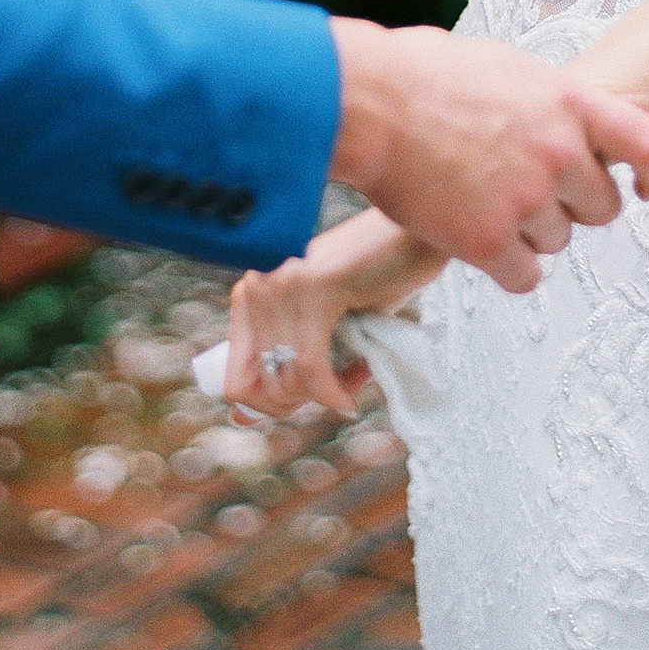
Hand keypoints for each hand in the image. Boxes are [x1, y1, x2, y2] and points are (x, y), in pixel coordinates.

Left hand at [224, 210, 431, 419]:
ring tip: (355, 376)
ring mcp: (283, 284)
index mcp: (253, 293)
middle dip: (299, 404)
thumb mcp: (323, 321)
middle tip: (334, 390)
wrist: (414, 231)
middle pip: (256, 390)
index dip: (267, 407)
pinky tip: (351, 393)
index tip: (305, 403)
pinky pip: (312, 366)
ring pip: (287, 380)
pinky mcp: (315, 287)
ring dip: (325, 395)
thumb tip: (243, 418)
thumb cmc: (374, 277)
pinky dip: (333, 393)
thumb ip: (288, 357)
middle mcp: (258, 287)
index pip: (234, 379)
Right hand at [328, 19, 648, 292]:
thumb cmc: (419, 73)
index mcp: (566, 101)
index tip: (644, 188)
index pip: (647, 142)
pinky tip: (478, 242)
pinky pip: (525, 276)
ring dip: (529, 233)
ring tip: (483, 202)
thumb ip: (543, 100)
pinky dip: (507, 267)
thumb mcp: (502, 66)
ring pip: (558, 242)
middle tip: (534, 195)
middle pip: (602, 208)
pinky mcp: (490, 241)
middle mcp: (558, 152)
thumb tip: (555, 118)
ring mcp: (526, 199)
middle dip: (574, 207)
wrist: (367, 102)